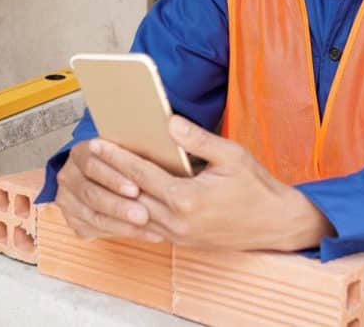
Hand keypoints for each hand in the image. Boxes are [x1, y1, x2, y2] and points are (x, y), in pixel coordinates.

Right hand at [53, 140, 164, 242]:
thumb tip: (176, 125)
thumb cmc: (130, 155)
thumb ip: (164, 136)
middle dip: (119, 206)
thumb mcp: (140, 139)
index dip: (114, 177)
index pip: (92, 164)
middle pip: (91, 193)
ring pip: (94, 216)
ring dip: (123, 224)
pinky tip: (148, 234)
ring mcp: (68, 199)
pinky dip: (122, 233)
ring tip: (153, 228)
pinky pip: (96, 230)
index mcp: (81, 151)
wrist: (107, 175)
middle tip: (144, 215)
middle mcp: (69, 175)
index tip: (137, 188)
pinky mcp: (76, 219)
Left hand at [89, 115, 334, 250]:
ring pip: (134, 215)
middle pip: (130, 194)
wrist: (275, 223)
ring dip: (115, 195)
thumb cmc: (256, 188)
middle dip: (107, 175)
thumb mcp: (232, 155)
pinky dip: (131, 210)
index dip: (116, 157)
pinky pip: (147, 226)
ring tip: (98, 175)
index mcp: (187, 198)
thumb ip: (198, 140)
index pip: (140, 174)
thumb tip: (169, 123)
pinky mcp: (181, 240)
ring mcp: (177, 234)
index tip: (98, 142)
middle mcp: (177, 221)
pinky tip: (122, 197)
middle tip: (88, 156)